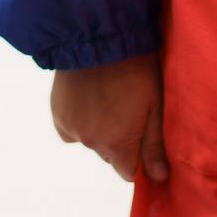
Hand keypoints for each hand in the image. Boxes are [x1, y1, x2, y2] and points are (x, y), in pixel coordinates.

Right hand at [52, 52, 168, 183]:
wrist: (98, 37)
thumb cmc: (135, 69)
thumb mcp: (154, 105)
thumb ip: (154, 146)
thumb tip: (159, 179)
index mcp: (118, 145)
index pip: (127, 172)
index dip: (136, 157)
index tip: (140, 134)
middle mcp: (92, 142)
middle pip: (109, 154)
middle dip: (118, 140)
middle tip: (126, 108)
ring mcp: (72, 128)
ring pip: (90, 141)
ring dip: (98, 129)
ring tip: (107, 98)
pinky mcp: (58, 114)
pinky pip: (70, 130)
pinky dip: (78, 121)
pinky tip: (87, 100)